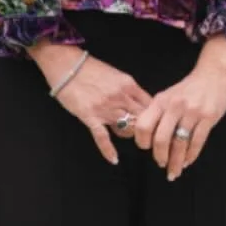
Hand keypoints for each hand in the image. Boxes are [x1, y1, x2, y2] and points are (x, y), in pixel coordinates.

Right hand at [34, 47, 151, 165]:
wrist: (67, 65)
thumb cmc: (91, 69)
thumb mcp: (116, 75)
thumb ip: (129, 90)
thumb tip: (140, 105)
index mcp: (129, 85)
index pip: (151, 105)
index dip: (156, 116)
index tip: (158, 124)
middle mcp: (120, 97)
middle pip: (143, 119)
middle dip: (148, 129)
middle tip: (150, 137)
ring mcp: (105, 108)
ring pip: (127, 128)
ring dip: (131, 135)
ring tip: (133, 139)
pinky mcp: (90, 116)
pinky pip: (102, 137)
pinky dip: (108, 150)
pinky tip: (114, 159)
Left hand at [133, 38, 225, 178]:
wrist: (213, 74)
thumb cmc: (188, 89)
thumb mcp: (168, 96)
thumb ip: (157, 114)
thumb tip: (147, 139)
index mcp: (161, 101)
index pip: (144, 126)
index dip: (142, 141)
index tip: (145, 149)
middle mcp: (175, 106)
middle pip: (161, 139)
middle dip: (160, 156)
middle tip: (161, 163)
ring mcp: (193, 112)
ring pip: (180, 144)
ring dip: (176, 162)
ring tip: (174, 171)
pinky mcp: (209, 117)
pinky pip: (197, 142)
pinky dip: (191, 156)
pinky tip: (187, 162)